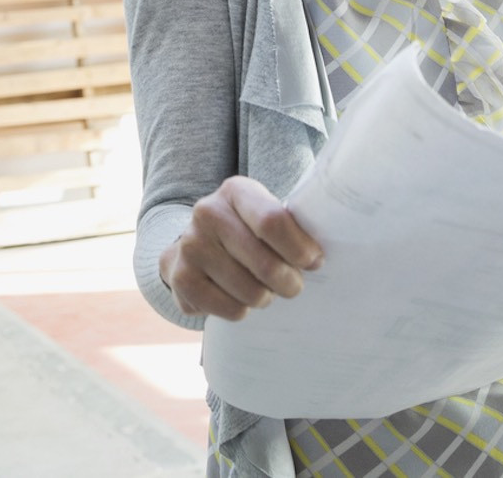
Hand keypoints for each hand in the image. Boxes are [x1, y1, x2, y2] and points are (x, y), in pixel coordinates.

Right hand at [158, 175, 323, 321]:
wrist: (193, 247)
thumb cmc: (247, 232)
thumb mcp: (265, 215)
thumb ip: (292, 225)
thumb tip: (322, 254)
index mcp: (235, 190)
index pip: (273, 222)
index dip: (300, 249)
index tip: (314, 262)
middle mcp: (207, 212)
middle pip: (266, 264)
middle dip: (290, 283)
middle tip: (292, 285)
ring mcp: (190, 246)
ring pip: (250, 292)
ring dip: (265, 298)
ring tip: (262, 289)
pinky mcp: (180, 279)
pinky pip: (231, 310)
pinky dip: (242, 311)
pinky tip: (237, 296)